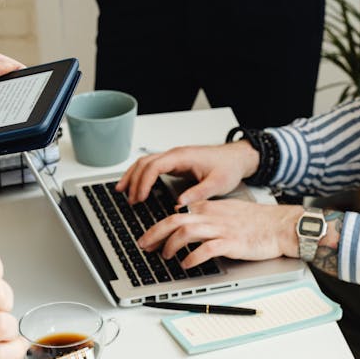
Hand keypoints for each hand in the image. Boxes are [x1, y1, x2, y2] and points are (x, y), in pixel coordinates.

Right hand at [116, 142, 258, 206]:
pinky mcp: (175, 163)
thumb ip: (198, 193)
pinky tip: (136, 185)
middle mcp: (175, 154)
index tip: (139, 198)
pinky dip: (141, 175)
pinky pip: (152, 166)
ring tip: (122, 191)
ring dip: (132, 175)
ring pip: (145, 162)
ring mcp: (174, 158)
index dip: (143, 182)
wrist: (237, 158)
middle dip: (133, 180)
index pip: (154, 166)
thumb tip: (180, 204)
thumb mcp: (217, 183)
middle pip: (144, 163)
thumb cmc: (228, 167)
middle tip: (129, 199)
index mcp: (183, 157)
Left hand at [136, 200, 303, 270]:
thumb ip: (207, 218)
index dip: (158, 227)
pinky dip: (192, 257)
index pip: (176, 214)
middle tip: (144, 246)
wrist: (281, 225)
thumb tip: (188, 229)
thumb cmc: (257, 222)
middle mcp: (212, 216)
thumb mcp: (227, 213)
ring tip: (166, 257)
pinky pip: (206, 249)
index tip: (149, 237)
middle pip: (174, 221)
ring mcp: (221, 229)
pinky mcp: (231, 243)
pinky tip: (186, 264)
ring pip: (185, 232)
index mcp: (209, 208)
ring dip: (171, 245)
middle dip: (154, 234)